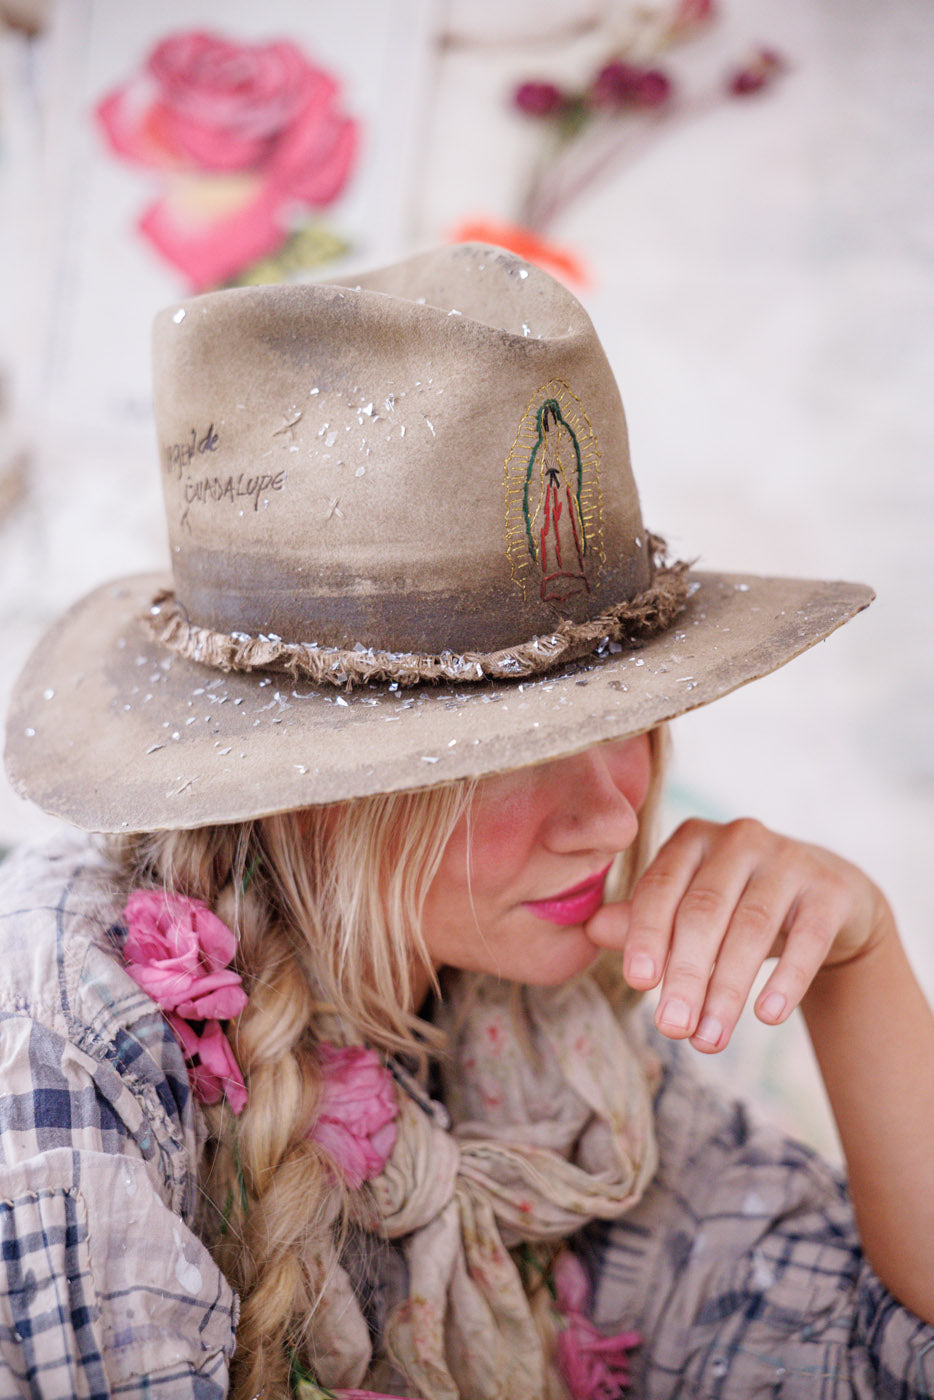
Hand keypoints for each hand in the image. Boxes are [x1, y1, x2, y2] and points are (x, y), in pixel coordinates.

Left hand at [586, 817, 894, 1052]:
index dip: (646, 935)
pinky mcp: (829, 889)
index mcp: (691, 840)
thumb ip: (642, 920)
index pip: (660, 888)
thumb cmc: (738, 907)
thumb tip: (591, 929)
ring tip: (710, 1040)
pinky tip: (767, 1016)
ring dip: (728, 989)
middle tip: (671, 1028)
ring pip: (752, 928)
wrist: (826, 901)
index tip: (638, 984)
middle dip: (685, 974)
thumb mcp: (689, 910)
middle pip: (703, 912)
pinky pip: (807, 938)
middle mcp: (738, 839)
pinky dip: (787, 979)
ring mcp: (788, 859)